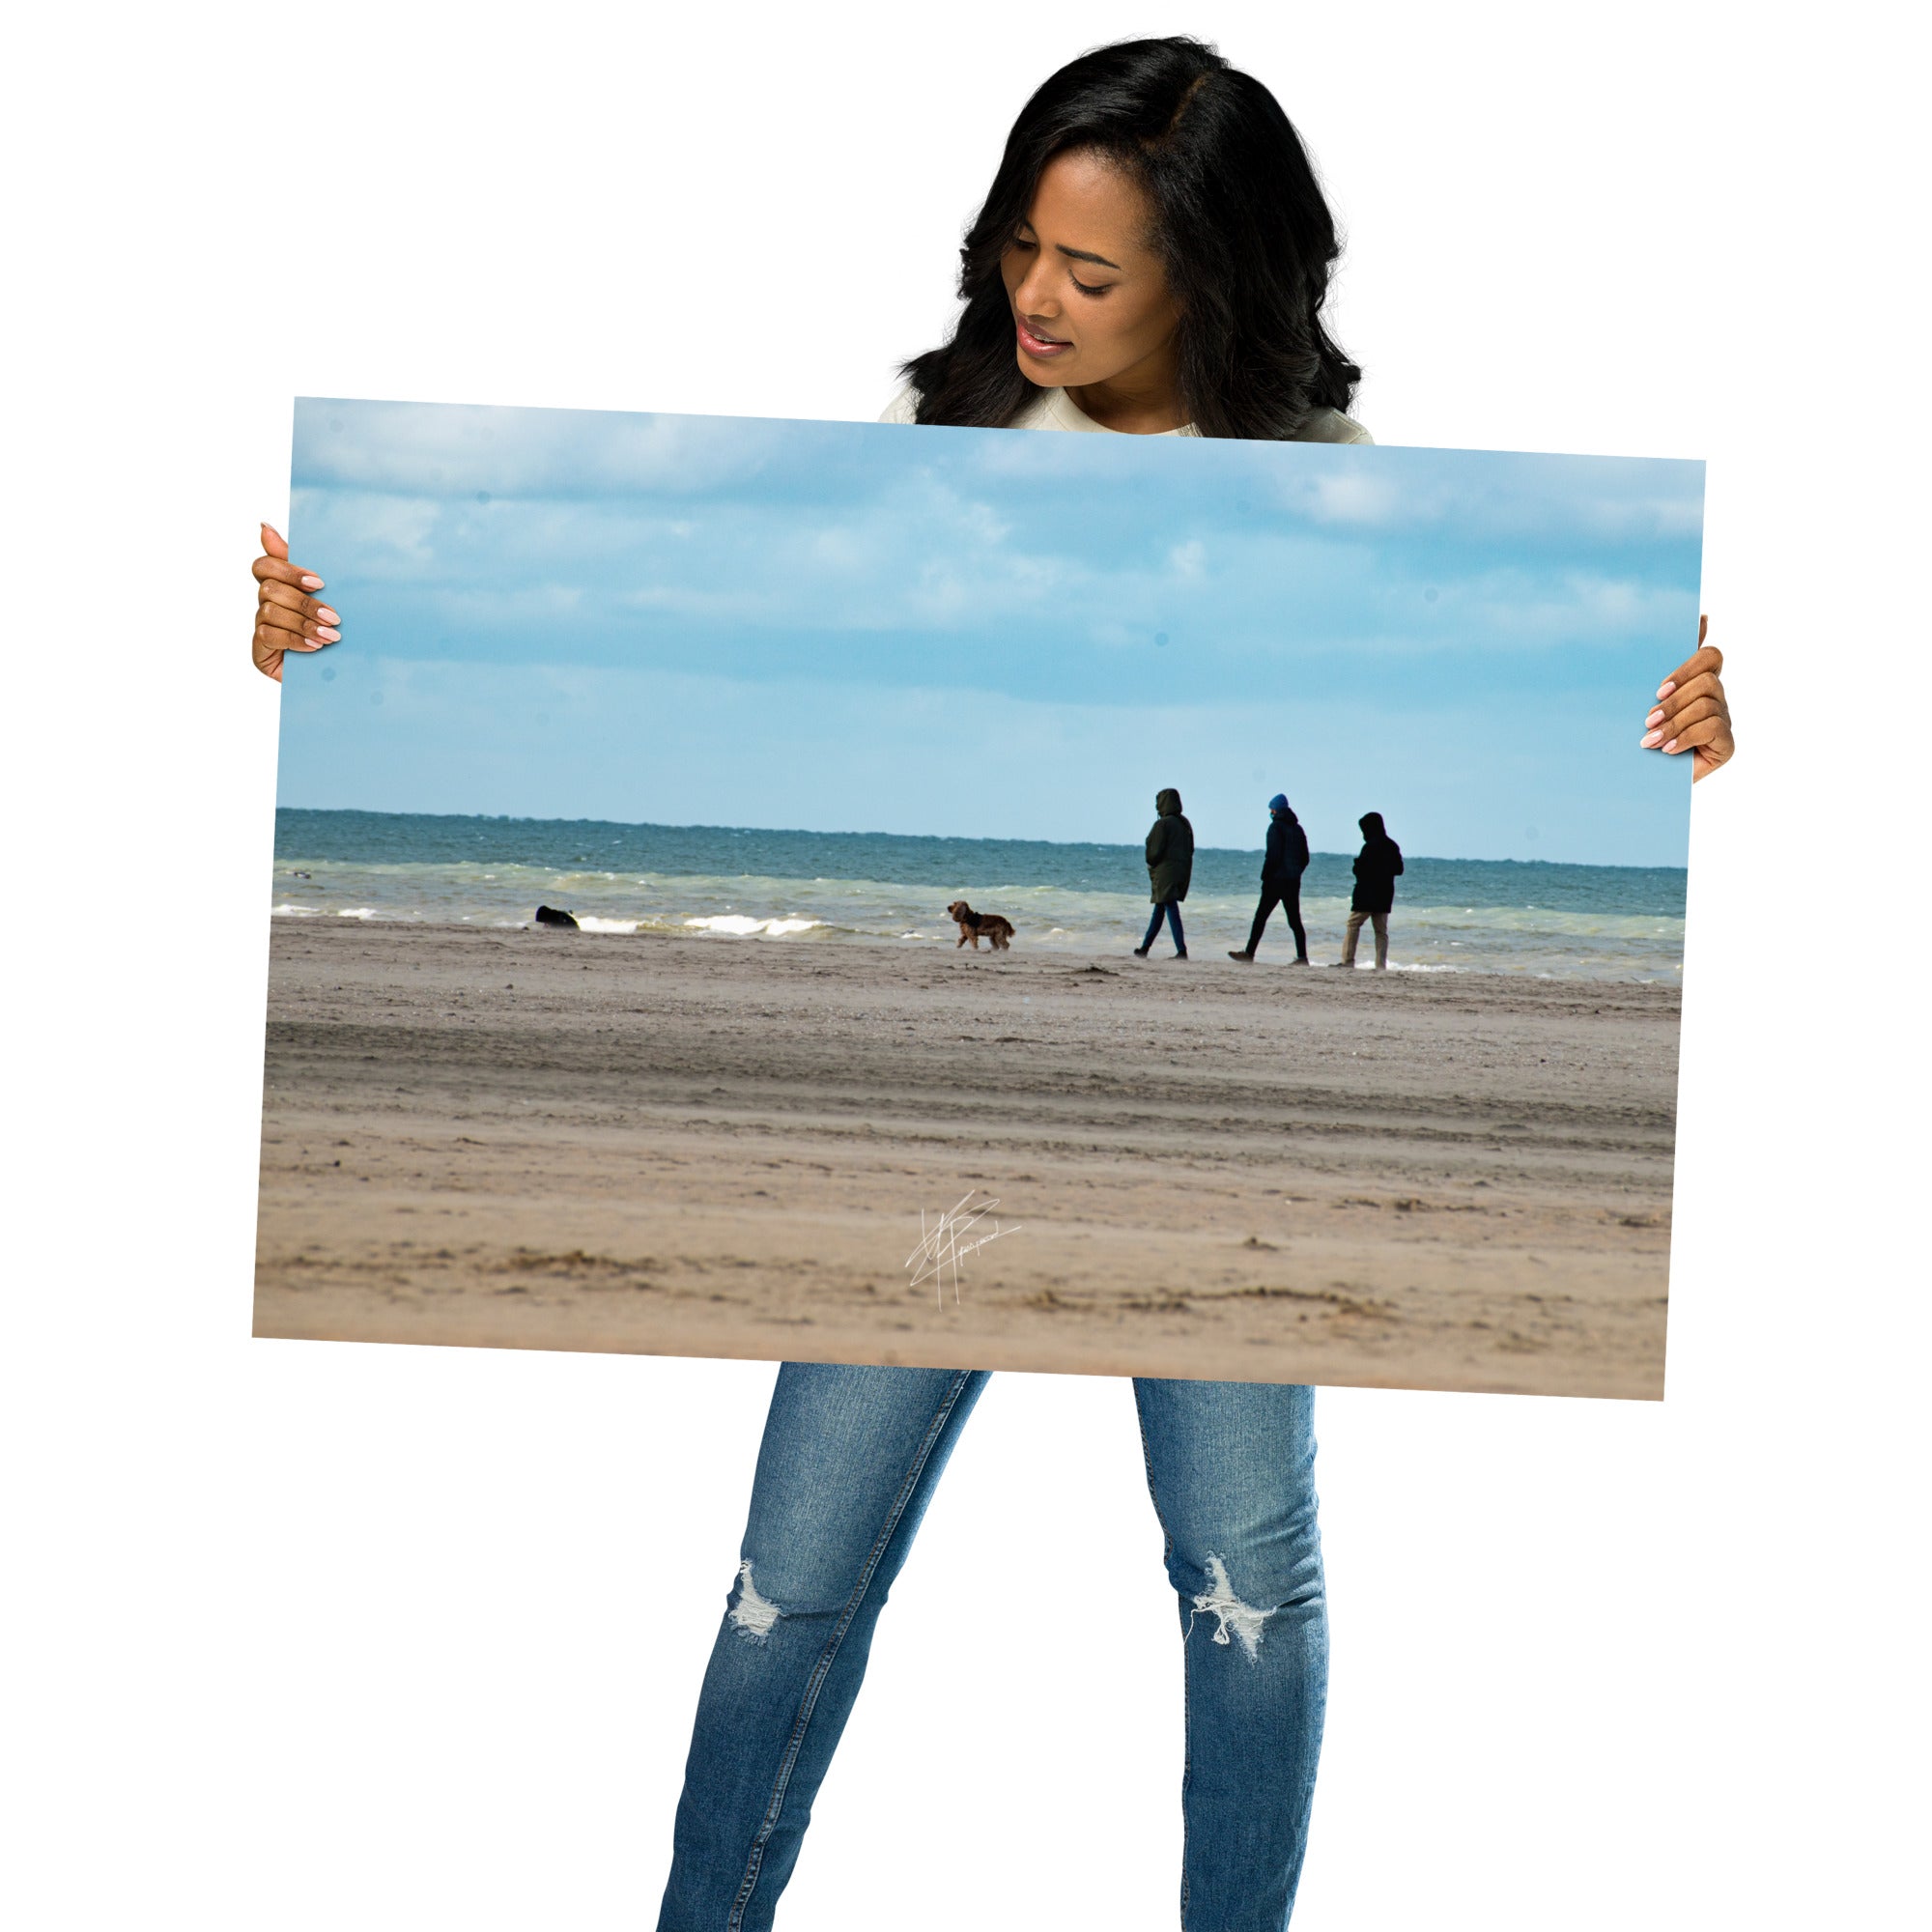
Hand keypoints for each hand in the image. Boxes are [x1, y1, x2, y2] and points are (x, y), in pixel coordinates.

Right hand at [251, 523, 338, 682]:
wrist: (337, 674)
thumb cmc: (332, 630)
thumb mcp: (326, 597)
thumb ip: (301, 565)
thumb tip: (263, 526)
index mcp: (279, 586)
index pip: (264, 566)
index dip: (288, 570)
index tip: (319, 582)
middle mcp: (265, 604)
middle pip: (270, 589)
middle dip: (304, 603)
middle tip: (334, 616)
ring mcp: (261, 627)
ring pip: (270, 612)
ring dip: (304, 623)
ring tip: (331, 636)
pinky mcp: (259, 651)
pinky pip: (269, 636)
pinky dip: (295, 640)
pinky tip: (315, 647)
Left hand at [1642, 614, 1732, 780]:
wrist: (1642, 781)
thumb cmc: (1643, 736)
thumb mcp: (1644, 702)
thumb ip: (1660, 669)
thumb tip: (1694, 621)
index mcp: (1698, 682)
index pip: (1709, 656)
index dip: (1687, 666)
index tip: (1659, 689)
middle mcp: (1716, 698)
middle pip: (1707, 680)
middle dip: (1674, 700)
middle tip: (1648, 719)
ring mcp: (1724, 720)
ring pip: (1707, 704)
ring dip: (1674, 722)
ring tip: (1650, 740)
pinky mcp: (1727, 744)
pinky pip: (1713, 728)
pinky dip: (1685, 737)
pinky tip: (1667, 750)